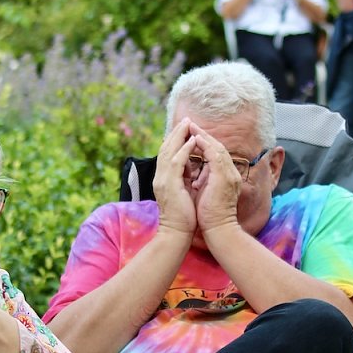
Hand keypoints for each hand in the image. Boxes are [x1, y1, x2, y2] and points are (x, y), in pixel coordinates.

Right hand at [153, 118, 198, 236]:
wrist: (177, 232)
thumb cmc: (184, 215)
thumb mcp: (184, 190)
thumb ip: (185, 177)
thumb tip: (191, 166)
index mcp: (164, 178)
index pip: (167, 153)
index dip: (175, 139)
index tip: (185, 128)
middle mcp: (160, 177)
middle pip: (166, 147)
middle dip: (176, 132)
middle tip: (186, 119)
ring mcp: (163, 180)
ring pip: (169, 151)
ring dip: (179, 136)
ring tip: (189, 124)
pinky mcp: (169, 185)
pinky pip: (177, 162)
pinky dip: (184, 150)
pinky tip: (192, 141)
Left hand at [187, 121, 241, 233]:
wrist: (218, 229)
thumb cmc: (209, 215)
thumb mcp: (206, 192)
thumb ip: (203, 179)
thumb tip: (194, 173)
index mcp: (227, 176)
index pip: (216, 154)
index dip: (204, 142)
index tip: (191, 134)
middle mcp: (231, 173)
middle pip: (218, 147)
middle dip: (203, 134)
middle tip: (190, 123)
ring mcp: (230, 174)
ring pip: (217, 148)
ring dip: (203, 136)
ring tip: (191, 127)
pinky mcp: (224, 178)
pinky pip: (215, 156)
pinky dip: (205, 146)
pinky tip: (195, 139)